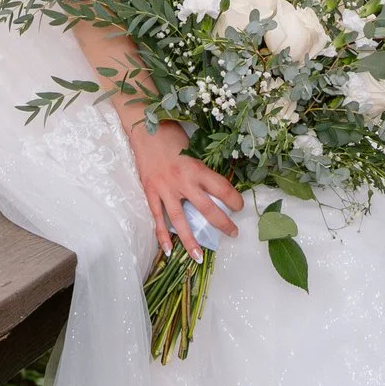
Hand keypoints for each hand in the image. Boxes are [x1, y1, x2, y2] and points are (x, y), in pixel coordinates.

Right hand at [126, 118, 242, 259]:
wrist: (145, 128)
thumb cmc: (172, 135)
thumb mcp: (193, 149)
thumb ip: (201, 170)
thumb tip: (213, 187)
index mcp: (196, 168)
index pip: (222, 188)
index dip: (234, 200)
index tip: (239, 206)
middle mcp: (182, 181)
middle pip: (206, 209)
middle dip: (222, 223)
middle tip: (233, 233)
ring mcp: (165, 189)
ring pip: (180, 220)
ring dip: (190, 240)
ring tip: (198, 257)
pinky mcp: (150, 192)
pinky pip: (157, 217)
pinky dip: (162, 235)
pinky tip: (168, 250)